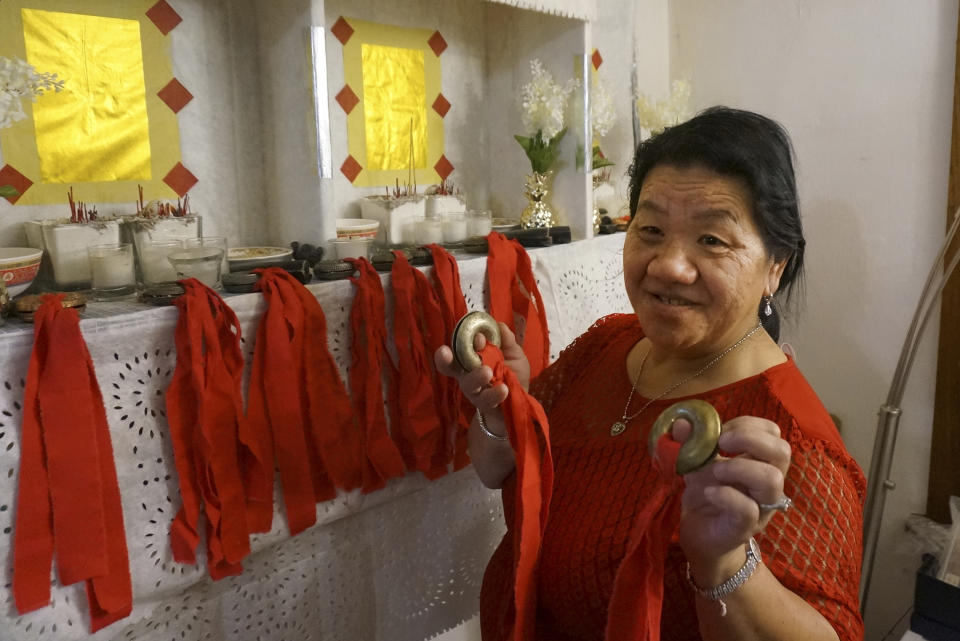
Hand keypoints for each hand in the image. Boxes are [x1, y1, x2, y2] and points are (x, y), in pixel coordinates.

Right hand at [433, 322, 530, 414]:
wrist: (522, 402)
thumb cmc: (513, 375)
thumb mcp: (514, 354)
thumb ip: (507, 340)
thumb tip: (499, 325)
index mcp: (470, 358)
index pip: (454, 350)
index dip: (457, 342)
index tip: (475, 337)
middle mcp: (467, 374)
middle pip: (450, 367)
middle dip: (447, 359)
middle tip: (463, 350)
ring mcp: (474, 392)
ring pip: (468, 384)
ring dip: (476, 376)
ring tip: (488, 372)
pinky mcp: (484, 406)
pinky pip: (485, 400)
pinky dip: (494, 394)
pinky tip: (504, 389)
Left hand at [674, 416, 791, 580]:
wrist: (699, 533)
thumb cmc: (706, 493)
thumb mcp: (696, 462)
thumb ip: (690, 442)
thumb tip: (681, 423)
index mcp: (760, 461)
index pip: (774, 433)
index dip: (749, 425)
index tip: (722, 431)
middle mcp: (768, 482)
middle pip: (782, 451)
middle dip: (750, 439)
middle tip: (722, 443)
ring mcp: (761, 506)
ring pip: (772, 479)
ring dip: (739, 466)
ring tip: (716, 470)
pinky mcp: (746, 527)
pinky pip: (748, 509)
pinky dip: (726, 495)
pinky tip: (709, 492)